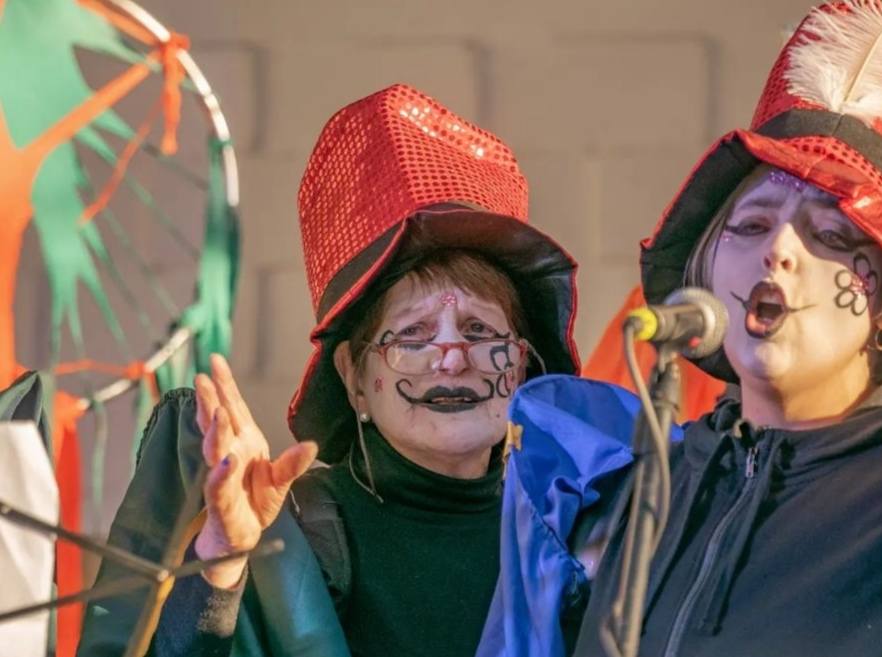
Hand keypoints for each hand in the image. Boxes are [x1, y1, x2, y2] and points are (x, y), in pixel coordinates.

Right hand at [193, 354, 316, 587]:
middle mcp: (228, 454)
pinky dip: (221, 474)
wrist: (242, 537)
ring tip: (216, 411)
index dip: (224, 386)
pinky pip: (219, 486)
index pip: (232, 409)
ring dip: (215, 431)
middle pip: (218, 424)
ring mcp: (221, 477)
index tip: (215, 361)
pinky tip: (226, 461)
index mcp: (243, 443)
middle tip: (203, 379)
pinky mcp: (220, 502)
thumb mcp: (281, 480)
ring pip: (214, 449)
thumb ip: (293, 463)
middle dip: (210, 401)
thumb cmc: (256, 501)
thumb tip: (312, 445)